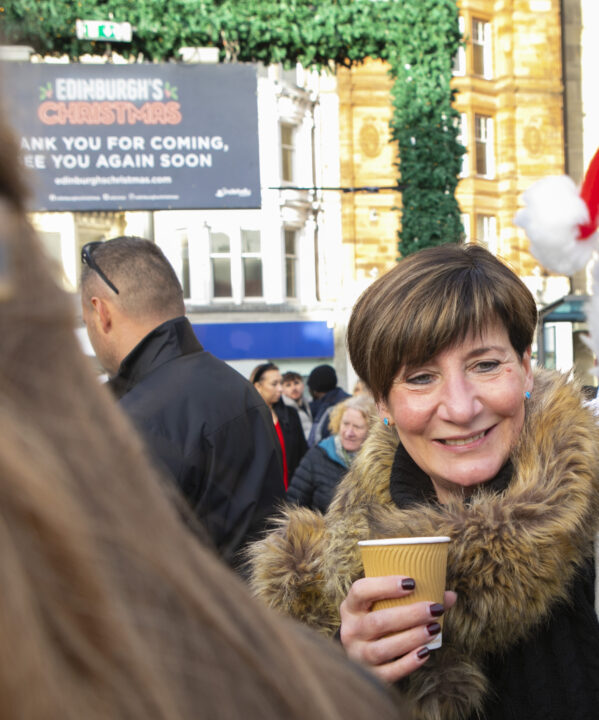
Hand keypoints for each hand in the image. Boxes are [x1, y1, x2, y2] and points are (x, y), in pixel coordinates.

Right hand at [339, 575, 456, 683]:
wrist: (360, 651)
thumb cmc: (377, 619)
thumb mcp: (383, 605)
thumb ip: (414, 598)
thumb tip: (450, 596)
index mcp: (350, 607)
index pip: (361, 591)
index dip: (384, 586)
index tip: (412, 583)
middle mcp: (350, 630)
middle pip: (377, 622)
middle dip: (409, 615)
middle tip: (434, 609)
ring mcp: (357, 654)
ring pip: (383, 648)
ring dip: (411, 638)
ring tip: (434, 629)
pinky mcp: (369, 675)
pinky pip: (388, 672)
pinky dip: (408, 663)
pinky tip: (425, 652)